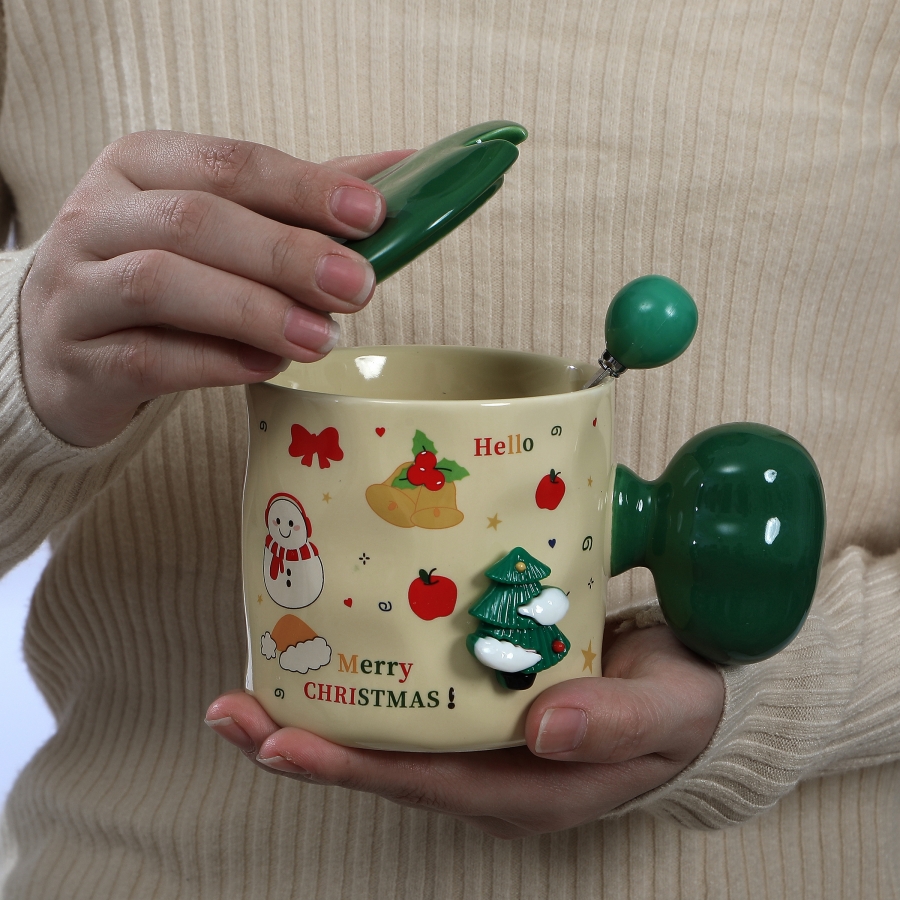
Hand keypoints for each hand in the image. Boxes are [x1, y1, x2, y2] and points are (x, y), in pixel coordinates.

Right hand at [19, 130, 412, 446]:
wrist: (68, 347)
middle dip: (288, 253)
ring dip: (255, 311)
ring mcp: (75, 290)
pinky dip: (216, 362)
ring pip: (161, 286)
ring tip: (321, 338)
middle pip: (195, 220)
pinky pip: (147, 359)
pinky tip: (268, 366)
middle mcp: (96, 218)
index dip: (303, 187)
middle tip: (358, 287)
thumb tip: (398, 171)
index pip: (228, 164)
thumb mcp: (220, 226)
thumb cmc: (162, 275)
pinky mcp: (76, 361)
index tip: (372, 214)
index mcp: (139, 166)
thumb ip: (298, 202)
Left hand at [206, 625, 723, 837]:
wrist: (694, 682)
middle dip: (303, 740)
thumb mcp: (666, 715)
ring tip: (253, 676)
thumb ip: (613, 725)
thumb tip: (543, 733)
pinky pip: (414, 689)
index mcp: (526, 787)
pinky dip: (368, 670)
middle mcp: (489, 766)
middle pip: (383, 762)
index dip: (349, 767)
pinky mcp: (482, 690)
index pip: (422, 782)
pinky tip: (331, 640)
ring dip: (320, 705)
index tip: (279, 743)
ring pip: (388, 727)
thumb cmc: (682, 705)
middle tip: (231, 710)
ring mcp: (481, 731)